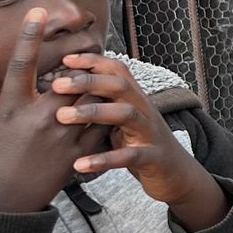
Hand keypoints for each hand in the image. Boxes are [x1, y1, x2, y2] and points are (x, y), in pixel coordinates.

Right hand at [0, 12, 102, 213]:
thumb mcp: (2, 119)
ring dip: (97, 92)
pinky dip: (105, 116)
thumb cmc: (2, 153)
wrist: (7, 197)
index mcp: (10, 107)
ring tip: (99, 84)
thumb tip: (26, 69)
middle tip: (87, 56)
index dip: (29, 37)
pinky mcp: (78, 152)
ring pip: (92, 100)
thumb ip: (19, 94)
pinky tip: (105, 112)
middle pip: (70, 80)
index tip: (38, 12)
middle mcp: (36, 118)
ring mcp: (60, 136)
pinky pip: (101, 125)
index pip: (21, 65)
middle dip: (81, 70)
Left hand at [51, 54, 228, 229]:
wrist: (176, 173)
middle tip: (56, 85)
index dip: (93, 61)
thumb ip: (102, 104)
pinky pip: (128, 156)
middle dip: (87, 81)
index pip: (117, 70)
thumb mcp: (121, 120)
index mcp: (135, 99)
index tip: (65, 59)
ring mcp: (150, 132)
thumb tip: (67, 91)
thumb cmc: (140, 144)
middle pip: (120, 86)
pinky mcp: (152, 157)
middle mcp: (144, 110)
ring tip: (62, 116)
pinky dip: (104, 160)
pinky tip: (79, 164)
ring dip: (93, 112)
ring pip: (126, 114)